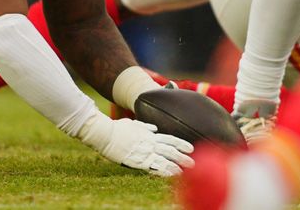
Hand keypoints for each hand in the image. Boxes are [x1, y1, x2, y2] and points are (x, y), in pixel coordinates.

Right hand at [78, 113, 194, 176]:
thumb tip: (154, 128)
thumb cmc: (117, 128)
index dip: (181, 144)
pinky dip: (163, 171)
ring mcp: (144, 152)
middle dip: (182, 157)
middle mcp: (149, 143)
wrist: (107, 134)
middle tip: (193, 162)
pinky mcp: (138, 161)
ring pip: (164, 159)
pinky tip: (170, 175)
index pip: (169, 139)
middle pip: (170, 150)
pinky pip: (154, 167)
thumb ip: (145, 127)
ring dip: (175, 165)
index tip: (191, 148)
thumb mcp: (132, 124)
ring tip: (184, 171)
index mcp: (149, 135)